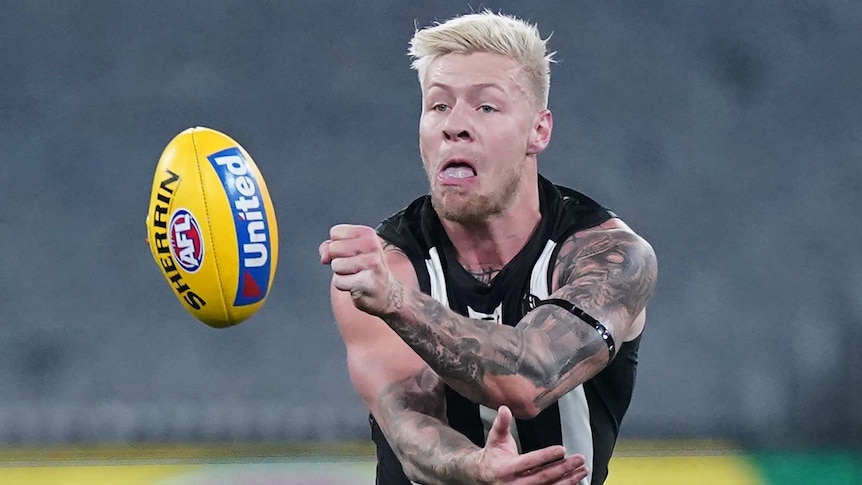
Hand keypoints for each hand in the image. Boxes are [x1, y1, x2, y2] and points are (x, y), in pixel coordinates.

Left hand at [319, 224, 399, 315]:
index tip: (351, 253)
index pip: (335, 233)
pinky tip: (356, 285)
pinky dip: (343, 285)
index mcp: (368, 233)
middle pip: (333, 249)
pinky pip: (339, 281)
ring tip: (355, 275)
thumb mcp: (347, 251)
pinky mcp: (367, 282)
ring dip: (341, 273)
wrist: (383, 292)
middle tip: (353, 266)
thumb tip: (324, 258)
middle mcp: (372, 246)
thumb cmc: (363, 269)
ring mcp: (372, 264)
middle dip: (338, 259)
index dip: (337, 245)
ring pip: (336, 265)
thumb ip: (329, 247)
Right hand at [473, 406, 587, 484]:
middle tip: (578, 459)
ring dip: (568, 479)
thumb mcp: (495, 438)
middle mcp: (513, 484)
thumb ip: (501, 424)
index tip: (561, 449)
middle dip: (563, 468)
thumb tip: (505, 409)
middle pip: (542, 477)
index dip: (546, 456)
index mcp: (504, 468)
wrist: (482, 476)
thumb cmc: (492, 455)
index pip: (528, 462)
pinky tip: (574, 479)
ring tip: (582, 470)